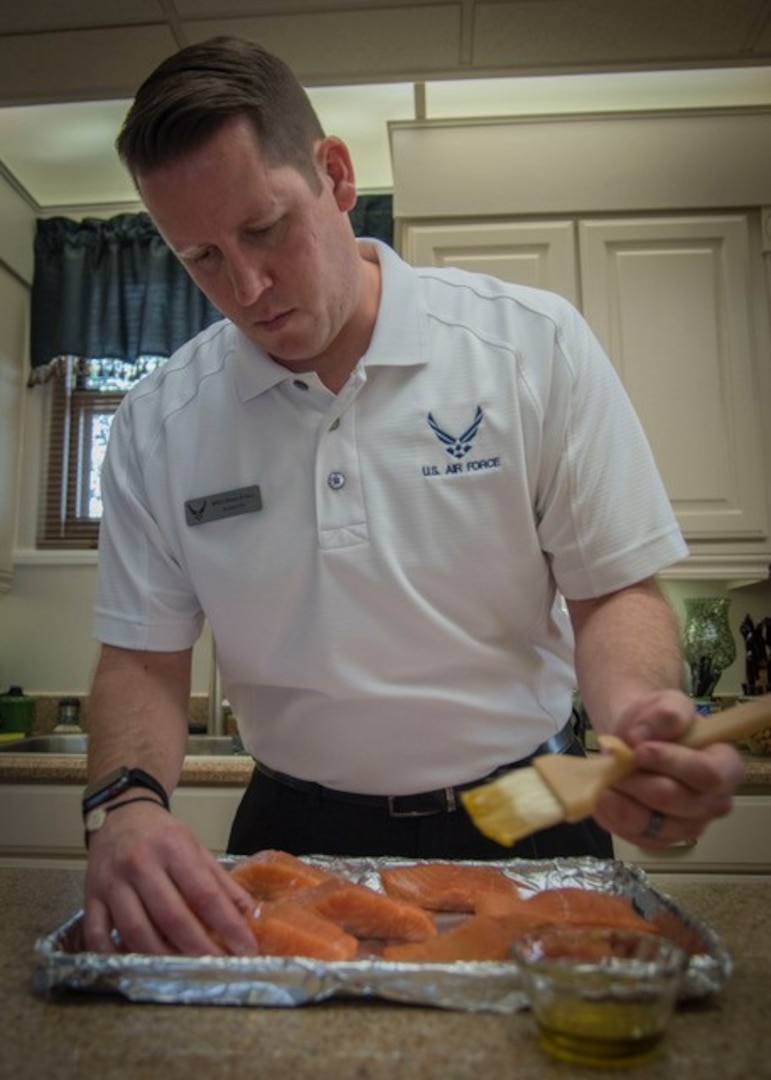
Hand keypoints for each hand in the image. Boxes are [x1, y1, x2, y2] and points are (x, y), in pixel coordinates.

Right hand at [83, 800, 257, 955]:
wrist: (120, 815)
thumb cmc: (162, 835)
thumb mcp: (196, 848)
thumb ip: (221, 882)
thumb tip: (249, 914)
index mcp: (173, 848)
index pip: (204, 893)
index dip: (228, 925)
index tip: (246, 948)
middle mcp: (141, 864)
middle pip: (171, 916)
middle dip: (199, 948)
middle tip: (220, 966)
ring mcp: (112, 882)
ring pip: (136, 931)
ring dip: (163, 957)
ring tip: (186, 971)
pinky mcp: (90, 896)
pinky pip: (98, 935)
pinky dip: (115, 956)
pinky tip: (137, 965)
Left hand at [592, 690, 745, 847]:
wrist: (637, 740)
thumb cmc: (660, 725)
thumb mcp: (667, 705)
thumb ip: (665, 714)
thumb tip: (640, 736)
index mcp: (726, 769)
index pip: (708, 775)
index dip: (673, 763)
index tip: (640, 750)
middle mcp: (713, 804)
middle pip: (678, 802)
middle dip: (641, 782)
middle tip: (616, 764)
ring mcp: (687, 826)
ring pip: (655, 826)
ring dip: (625, 804)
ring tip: (605, 783)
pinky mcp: (659, 839)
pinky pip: (636, 836)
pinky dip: (614, 818)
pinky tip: (602, 799)